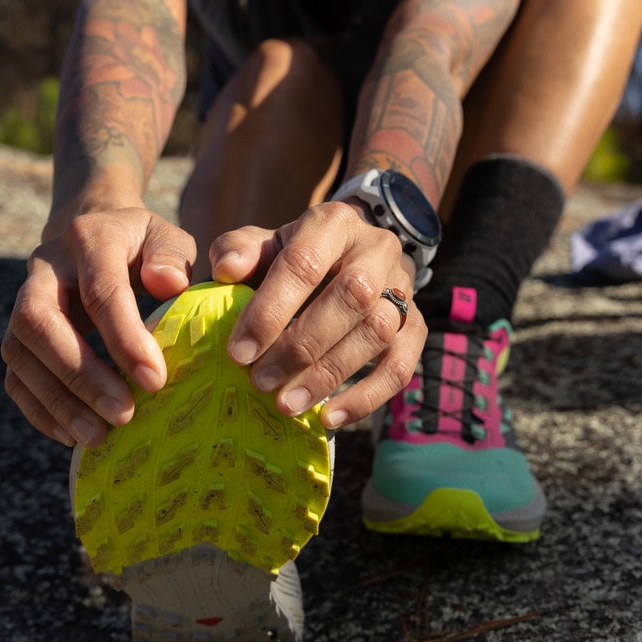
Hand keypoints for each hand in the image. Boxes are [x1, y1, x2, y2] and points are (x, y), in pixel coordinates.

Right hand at [2, 208, 195, 446]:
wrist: (96, 233)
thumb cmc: (142, 247)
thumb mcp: (166, 237)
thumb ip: (172, 255)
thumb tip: (168, 283)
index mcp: (89, 238)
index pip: (99, 290)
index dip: (124, 337)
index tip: (154, 380)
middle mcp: (46, 268)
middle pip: (40, 321)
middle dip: (80, 374)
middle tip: (123, 414)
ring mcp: (24, 300)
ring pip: (19, 351)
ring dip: (57, 400)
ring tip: (98, 435)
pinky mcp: (19, 334)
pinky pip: (15, 376)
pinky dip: (40, 410)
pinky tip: (73, 434)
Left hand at [209, 201, 426, 428]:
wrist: (348, 257)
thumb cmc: (294, 257)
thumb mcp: (263, 245)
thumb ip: (238, 251)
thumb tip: (226, 270)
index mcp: (334, 223)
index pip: (304, 263)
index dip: (270, 310)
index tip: (239, 352)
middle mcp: (376, 249)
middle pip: (351, 297)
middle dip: (301, 346)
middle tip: (261, 381)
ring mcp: (403, 288)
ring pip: (377, 333)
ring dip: (329, 375)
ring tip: (286, 403)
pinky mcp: (415, 325)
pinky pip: (402, 366)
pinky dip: (366, 397)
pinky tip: (330, 418)